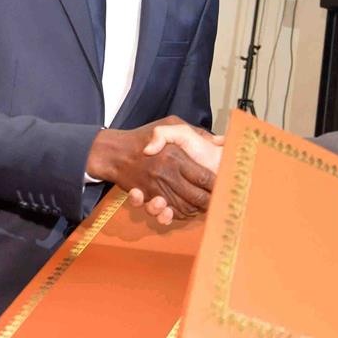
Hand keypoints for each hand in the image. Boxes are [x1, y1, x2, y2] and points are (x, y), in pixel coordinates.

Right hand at [87, 117, 214, 225]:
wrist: (112, 152)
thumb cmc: (142, 136)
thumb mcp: (170, 123)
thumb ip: (194, 131)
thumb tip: (218, 140)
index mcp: (176, 157)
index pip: (204, 177)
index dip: (217, 184)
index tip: (224, 185)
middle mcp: (167, 175)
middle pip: (197, 197)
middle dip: (210, 202)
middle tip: (218, 201)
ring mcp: (156, 189)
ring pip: (183, 208)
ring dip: (194, 210)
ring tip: (202, 206)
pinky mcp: (147, 198)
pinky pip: (164, 213)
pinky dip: (174, 215)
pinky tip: (180, 209)